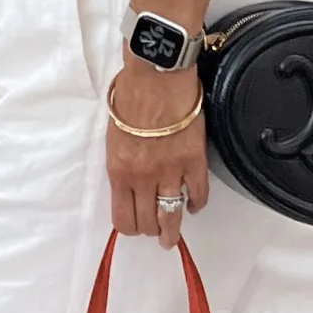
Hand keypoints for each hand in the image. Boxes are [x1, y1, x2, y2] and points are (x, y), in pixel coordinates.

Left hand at [106, 57, 208, 248]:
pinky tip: (195, 205)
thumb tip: (128, 178)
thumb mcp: (114, 134)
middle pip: (147, 222)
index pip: (122, 218)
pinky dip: (197, 203)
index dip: (129, 228)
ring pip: (172, 216)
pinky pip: (198, 194)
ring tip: (172, 237)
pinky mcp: (194, 161)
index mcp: (119, 171)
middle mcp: (143, 178)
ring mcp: (170, 172)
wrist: (157, 74)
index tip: (134, 228)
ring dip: (172, 231)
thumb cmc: (132, 94)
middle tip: (156, 233)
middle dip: (151, 230)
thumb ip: (122, 161)